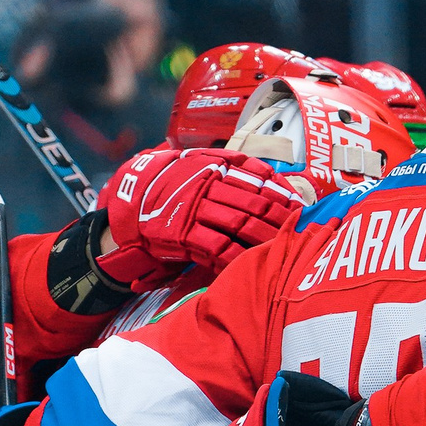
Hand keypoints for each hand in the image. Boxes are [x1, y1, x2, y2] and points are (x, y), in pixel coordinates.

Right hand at [100, 147, 299, 289]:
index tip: (298, 202)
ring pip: (240, 225)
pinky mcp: (184, 235)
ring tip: (282, 246)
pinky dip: (238, 257)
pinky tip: (253, 262)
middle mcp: (205, 186)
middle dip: (279, 216)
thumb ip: (228, 165)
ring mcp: (195, 211)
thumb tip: (268, 175)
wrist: (128, 203)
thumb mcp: (195, 164)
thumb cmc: (170, 186)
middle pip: (253, 203)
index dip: (280, 191)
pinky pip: (218, 248)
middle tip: (297, 228)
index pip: (255, 176)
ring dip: (265, 237)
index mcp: (211, 167)